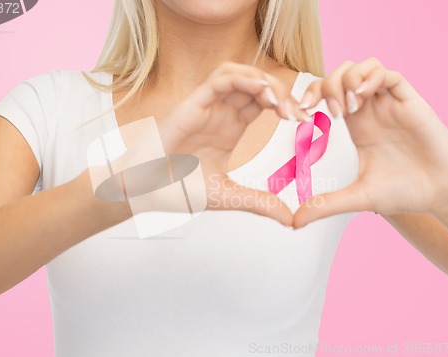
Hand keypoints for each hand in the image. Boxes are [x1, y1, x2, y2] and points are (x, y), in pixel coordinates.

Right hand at [158, 62, 308, 225]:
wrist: (141, 192)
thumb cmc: (174, 190)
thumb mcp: (226, 196)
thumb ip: (257, 203)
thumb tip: (290, 219)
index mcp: (230, 129)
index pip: (264, 104)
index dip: (287, 106)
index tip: (306, 121)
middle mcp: (221, 114)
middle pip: (257, 86)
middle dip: (282, 93)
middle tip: (299, 113)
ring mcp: (207, 107)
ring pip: (240, 75)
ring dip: (264, 82)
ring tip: (281, 103)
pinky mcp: (192, 103)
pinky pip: (220, 79)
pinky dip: (242, 79)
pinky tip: (260, 92)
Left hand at [294, 58, 447, 227]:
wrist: (440, 194)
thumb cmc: (403, 193)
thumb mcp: (357, 198)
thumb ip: (326, 205)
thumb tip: (294, 222)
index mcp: (355, 125)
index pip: (326, 94)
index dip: (310, 95)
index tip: (300, 113)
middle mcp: (370, 110)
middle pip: (340, 74)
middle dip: (327, 86)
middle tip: (331, 113)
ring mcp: (389, 103)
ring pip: (363, 67)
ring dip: (348, 79)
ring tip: (347, 106)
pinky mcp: (410, 102)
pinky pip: (389, 74)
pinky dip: (371, 78)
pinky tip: (362, 99)